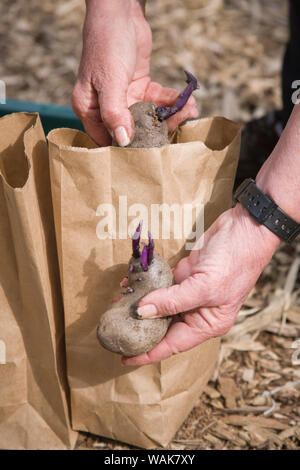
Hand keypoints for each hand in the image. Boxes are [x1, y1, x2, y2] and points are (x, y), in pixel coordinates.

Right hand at [72, 0, 197, 145]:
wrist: (120, 11)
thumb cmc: (107, 43)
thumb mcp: (110, 79)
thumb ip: (115, 112)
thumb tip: (123, 141)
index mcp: (89, 109)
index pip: (107, 139)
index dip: (128, 148)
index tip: (151, 150)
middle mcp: (105, 107)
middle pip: (133, 130)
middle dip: (157, 128)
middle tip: (179, 121)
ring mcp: (124, 98)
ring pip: (149, 116)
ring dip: (170, 115)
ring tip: (188, 109)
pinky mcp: (140, 87)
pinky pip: (157, 101)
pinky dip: (171, 101)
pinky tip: (187, 100)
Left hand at [122, 204, 279, 365]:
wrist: (245, 228)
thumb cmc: (234, 262)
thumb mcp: (204, 287)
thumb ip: (172, 301)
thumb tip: (142, 312)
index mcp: (207, 323)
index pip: (172, 345)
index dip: (148, 353)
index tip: (125, 359)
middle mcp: (198, 312)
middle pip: (163, 326)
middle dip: (140, 326)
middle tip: (115, 326)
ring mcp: (190, 292)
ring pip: (160, 305)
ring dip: (140, 304)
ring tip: (118, 303)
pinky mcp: (184, 275)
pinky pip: (161, 285)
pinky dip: (146, 285)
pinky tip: (130, 283)